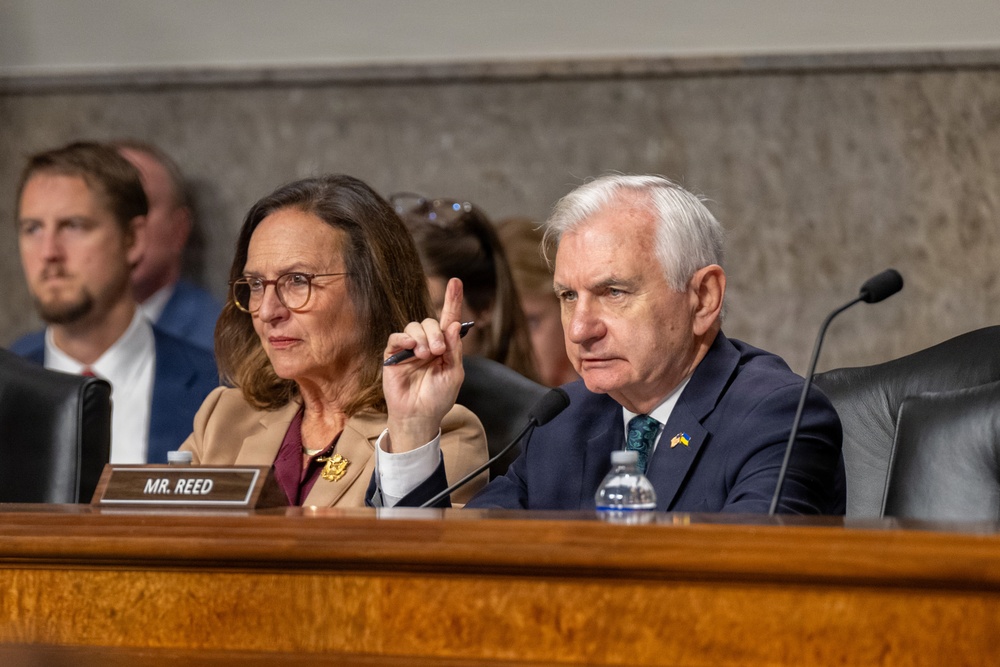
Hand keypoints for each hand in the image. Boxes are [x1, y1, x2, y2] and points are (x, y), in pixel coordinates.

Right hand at [382, 277, 465, 451]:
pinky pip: (396, 337)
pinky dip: (405, 339)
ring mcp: (409, 348)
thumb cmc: (438, 398)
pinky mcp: (393, 355)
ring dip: (423, 338)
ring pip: (414, 327)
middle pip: (430, 322)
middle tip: (438, 351)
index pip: (448, 319)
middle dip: (436, 333)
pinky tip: (412, 349)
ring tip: (426, 356)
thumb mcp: (454, 374)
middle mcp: (427, 343)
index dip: (452, 300)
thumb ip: (454, 350)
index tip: (456, 281)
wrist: (419, 416)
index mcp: (444, 347)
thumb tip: (453, 325)